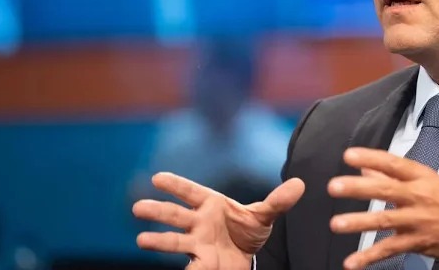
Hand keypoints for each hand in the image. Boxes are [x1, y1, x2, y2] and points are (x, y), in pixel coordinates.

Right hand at [133, 172, 304, 269]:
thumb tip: (300, 184)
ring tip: (141, 240)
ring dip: (158, 241)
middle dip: (157, 212)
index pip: (190, 192)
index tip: (157, 178)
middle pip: (175, 215)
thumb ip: (278, 201)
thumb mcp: (263, 215)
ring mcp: (197, 244)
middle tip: (138, 208)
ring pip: (174, 241)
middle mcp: (198, 223)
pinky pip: (191, 267)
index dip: (174, 185)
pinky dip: (187, 269)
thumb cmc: (247, 230)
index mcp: (210, 205)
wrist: (248, 256)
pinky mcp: (202, 263)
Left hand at [327, 148, 438, 269]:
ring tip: (337, 223)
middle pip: (385, 189)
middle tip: (334, 186)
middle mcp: (419, 196)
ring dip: (359, 222)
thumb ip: (395, 176)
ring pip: (385, 220)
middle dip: (358, 188)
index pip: (393, 164)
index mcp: (422, 177)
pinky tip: (352, 263)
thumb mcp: (429, 181)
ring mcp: (418, 220)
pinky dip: (369, 258)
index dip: (371, 158)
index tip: (349, 155)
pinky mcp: (418, 242)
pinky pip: (390, 250)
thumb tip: (366, 167)